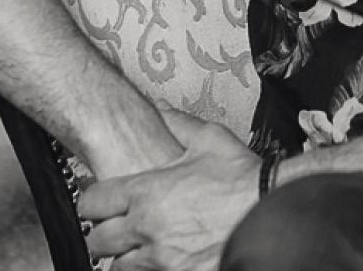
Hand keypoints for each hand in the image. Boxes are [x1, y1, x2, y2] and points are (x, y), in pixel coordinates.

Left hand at [79, 110, 260, 270]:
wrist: (269, 210)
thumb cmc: (242, 180)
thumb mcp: (210, 139)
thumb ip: (178, 122)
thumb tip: (160, 107)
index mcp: (148, 192)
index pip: (94, 202)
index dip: (93, 201)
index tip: (98, 201)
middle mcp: (147, 228)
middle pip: (98, 240)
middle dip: (103, 232)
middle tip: (113, 226)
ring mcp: (161, 258)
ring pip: (119, 266)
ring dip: (124, 255)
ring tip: (137, 244)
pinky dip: (148, 269)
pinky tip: (161, 256)